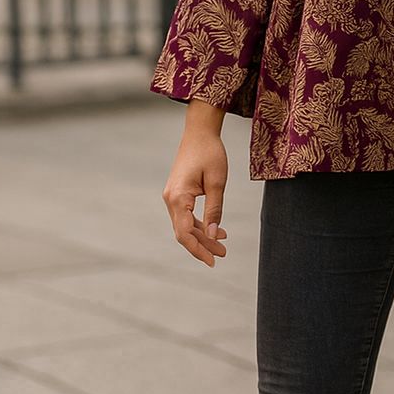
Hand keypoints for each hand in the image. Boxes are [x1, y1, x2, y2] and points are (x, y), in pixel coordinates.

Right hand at [162, 128, 228, 266]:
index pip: (184, 233)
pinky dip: (199, 225)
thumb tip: (213, 235)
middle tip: (223, 254)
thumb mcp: (217, 183)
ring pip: (185, 225)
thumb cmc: (210, 153)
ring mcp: (172, 197)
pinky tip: (216, 230)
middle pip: (184, 232)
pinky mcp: (177, 194)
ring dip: (202, 236)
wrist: (199, 132)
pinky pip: (186, 215)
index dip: (198, 250)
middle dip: (203, 245)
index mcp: (178, 198)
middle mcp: (170, 199)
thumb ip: (214, 210)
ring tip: (222, 245)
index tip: (213, 261)